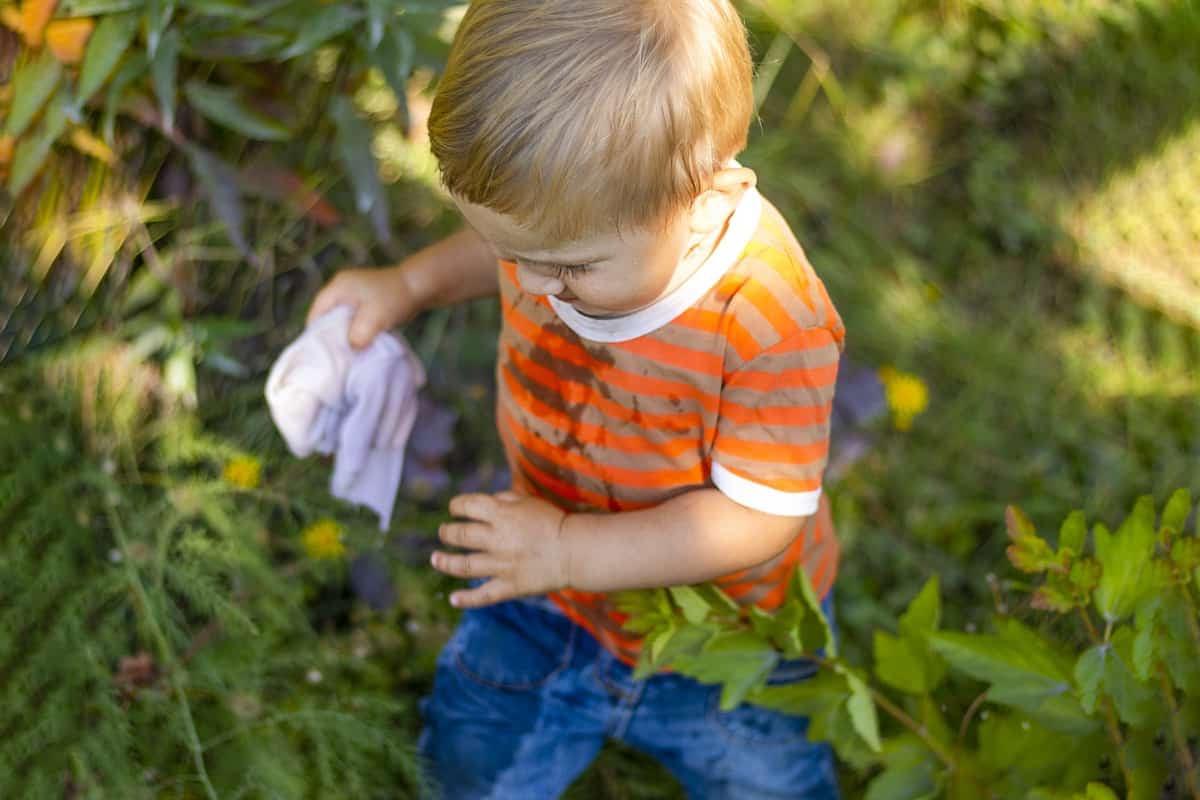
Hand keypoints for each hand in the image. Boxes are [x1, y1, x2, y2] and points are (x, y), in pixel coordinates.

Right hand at [306, 265, 421, 349]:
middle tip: (336, 357)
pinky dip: (355, 333)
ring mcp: (353, 297)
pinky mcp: (364, 305)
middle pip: (326, 318)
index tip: (322, 354)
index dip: (316, 333)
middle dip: (331, 337)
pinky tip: (360, 346)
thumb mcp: (375, 317)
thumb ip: (359, 333)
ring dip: (345, 336)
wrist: (419, 287)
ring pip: (341, 322)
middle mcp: (341, 290)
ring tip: (348, 354)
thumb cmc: (394, 298)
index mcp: (338, 288)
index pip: (316, 313)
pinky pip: (353, 322)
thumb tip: (351, 348)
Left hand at [432, 491, 570, 607]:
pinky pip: (483, 595)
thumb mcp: (529, 502)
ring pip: (464, 566)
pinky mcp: (510, 586)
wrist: (575, 551)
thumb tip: (485, 502)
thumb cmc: (553, 522)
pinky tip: (453, 598)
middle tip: (443, 533)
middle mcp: (498, 539)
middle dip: (447, 533)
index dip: (456, 506)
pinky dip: (466, 599)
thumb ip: (505, 500)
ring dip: (445, 562)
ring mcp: (502, 565)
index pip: (468, 506)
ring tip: (435, 559)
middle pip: (460, 535)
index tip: (454, 509)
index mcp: (502, 515)